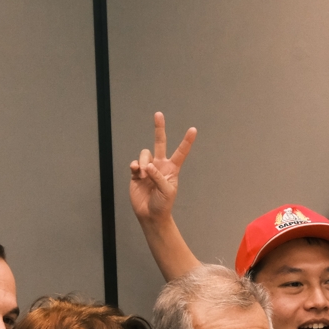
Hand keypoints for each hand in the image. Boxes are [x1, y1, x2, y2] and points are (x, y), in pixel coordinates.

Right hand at [129, 112, 195, 227]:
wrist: (150, 214)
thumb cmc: (163, 204)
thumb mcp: (167, 191)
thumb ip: (158, 177)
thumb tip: (147, 166)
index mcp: (172, 169)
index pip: (181, 152)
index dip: (186, 141)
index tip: (193, 129)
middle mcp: (160, 165)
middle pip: (160, 142)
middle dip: (159, 128)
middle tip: (158, 114)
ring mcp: (148, 168)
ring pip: (144, 154)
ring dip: (143, 162)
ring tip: (143, 175)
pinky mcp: (136, 174)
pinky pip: (135, 163)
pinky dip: (135, 166)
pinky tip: (137, 174)